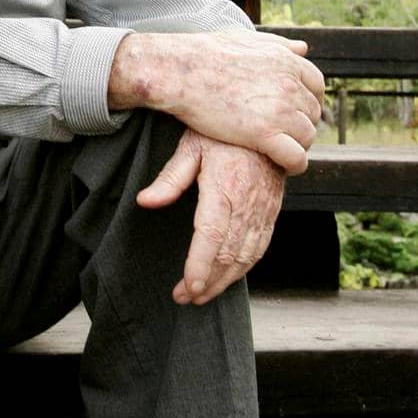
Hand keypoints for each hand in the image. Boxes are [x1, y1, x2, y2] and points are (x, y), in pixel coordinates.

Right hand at [109, 29, 324, 175]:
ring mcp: (279, 109)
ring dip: (298, 145)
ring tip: (281, 149)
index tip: (294, 112)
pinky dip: (294, 165)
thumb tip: (302, 48)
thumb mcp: (247, 39)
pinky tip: (285, 166)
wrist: (180, 71)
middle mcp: (289, 84)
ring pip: (307, 137)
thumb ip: (279, 44)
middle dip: (301, 124)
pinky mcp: (264, 134)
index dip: (307, 102)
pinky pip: (295, 157)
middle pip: (312, 113)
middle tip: (283, 134)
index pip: (316, 86)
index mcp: (287, 61)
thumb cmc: (205, 54)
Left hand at [137, 130, 283, 305]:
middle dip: (208, 282)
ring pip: (247, 256)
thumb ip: (170, 178)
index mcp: (224, 186)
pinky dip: (245, 266)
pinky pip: (261, 246)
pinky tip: (228, 276)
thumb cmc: (222, 131)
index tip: (187, 288)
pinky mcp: (272, 210)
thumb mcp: (191, 145)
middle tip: (185, 297)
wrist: (266, 119)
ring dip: (225, 280)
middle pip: (229, 254)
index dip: (200, 266)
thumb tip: (144, 202)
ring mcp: (263, 208)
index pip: (212, 237)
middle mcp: (248, 202)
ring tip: (202, 294)